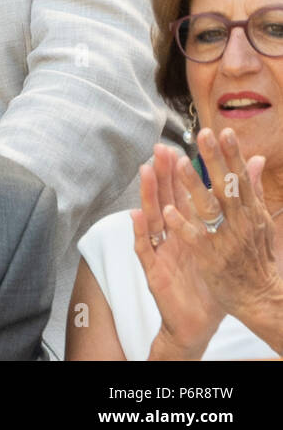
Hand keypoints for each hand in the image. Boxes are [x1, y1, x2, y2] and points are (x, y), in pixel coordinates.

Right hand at [133, 144, 223, 358]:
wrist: (198, 321)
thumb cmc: (210, 282)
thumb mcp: (222, 247)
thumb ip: (229, 215)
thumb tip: (241, 191)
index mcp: (188, 229)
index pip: (181, 194)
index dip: (180, 172)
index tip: (179, 147)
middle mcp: (171, 236)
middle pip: (164, 200)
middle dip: (162, 175)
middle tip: (160, 150)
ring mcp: (160, 251)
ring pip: (152, 218)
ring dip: (148, 195)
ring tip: (146, 172)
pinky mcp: (153, 270)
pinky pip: (145, 248)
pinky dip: (140, 232)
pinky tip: (135, 216)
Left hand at [161, 128, 281, 321]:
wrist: (259, 298)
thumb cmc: (257, 256)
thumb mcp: (260, 221)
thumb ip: (253, 189)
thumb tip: (257, 159)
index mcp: (251, 212)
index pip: (241, 178)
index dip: (232, 154)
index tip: (223, 131)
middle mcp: (240, 222)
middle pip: (225, 186)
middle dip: (214, 160)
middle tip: (202, 135)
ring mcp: (225, 239)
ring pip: (207, 208)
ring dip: (193, 185)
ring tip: (179, 163)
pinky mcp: (209, 257)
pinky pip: (194, 238)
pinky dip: (182, 224)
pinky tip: (169, 210)